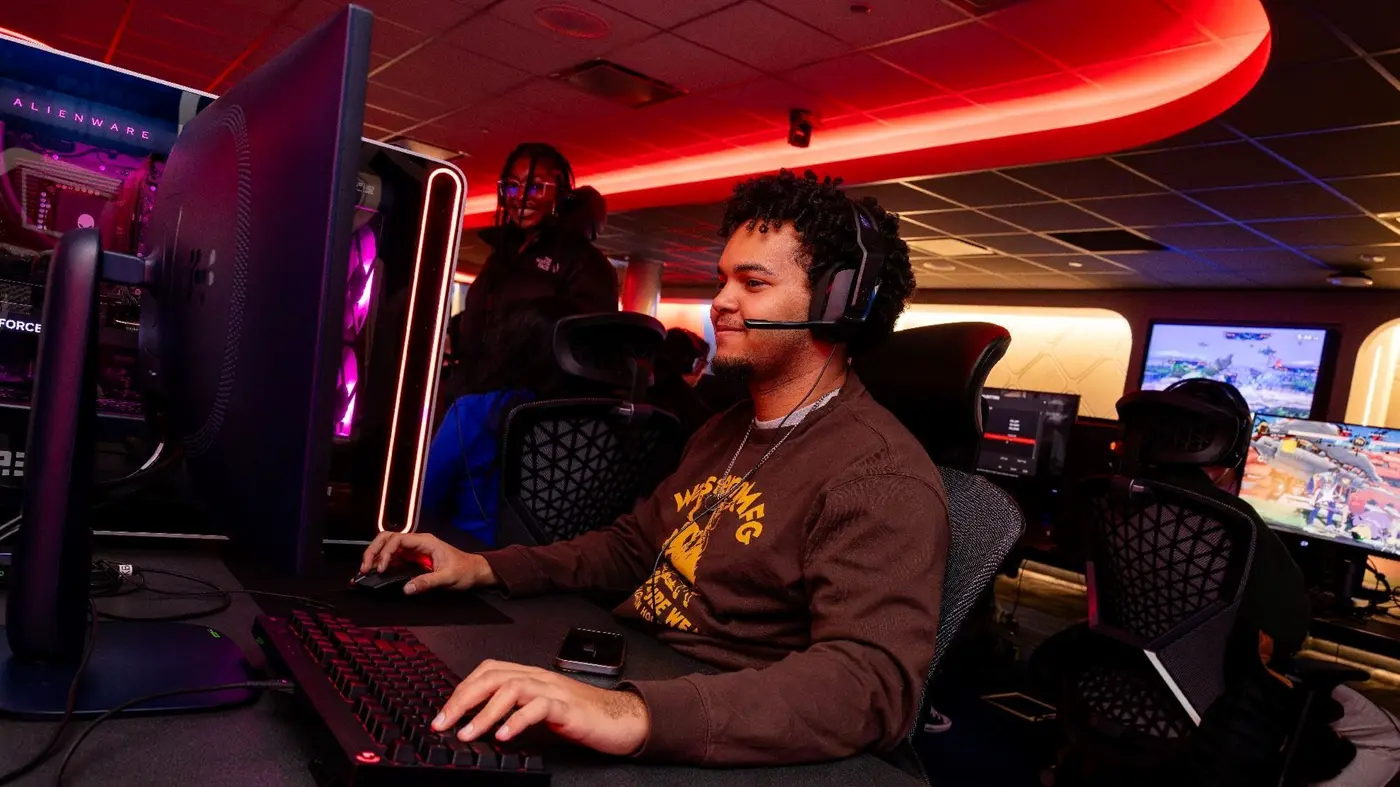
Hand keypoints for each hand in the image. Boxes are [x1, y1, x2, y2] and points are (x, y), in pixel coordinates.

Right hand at [358, 531, 496, 594]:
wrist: (475, 571)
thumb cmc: (465, 570)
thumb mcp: (448, 577)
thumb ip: (428, 582)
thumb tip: (407, 588)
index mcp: (426, 541)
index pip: (398, 539)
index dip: (386, 553)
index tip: (381, 568)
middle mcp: (417, 543)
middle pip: (387, 539)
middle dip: (373, 551)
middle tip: (364, 567)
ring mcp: (414, 550)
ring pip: (387, 547)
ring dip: (374, 556)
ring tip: (365, 570)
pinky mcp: (412, 559)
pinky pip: (392, 558)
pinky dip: (381, 564)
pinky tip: (374, 573)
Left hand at [431, 660, 648, 756]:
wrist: (623, 719)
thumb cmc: (582, 718)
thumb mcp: (539, 716)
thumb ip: (514, 717)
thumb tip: (479, 730)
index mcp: (532, 677)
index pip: (489, 671)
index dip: (462, 689)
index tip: (443, 714)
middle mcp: (540, 678)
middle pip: (494, 676)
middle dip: (463, 699)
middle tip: (443, 723)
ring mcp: (554, 690)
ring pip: (513, 688)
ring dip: (485, 712)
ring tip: (468, 734)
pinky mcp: (569, 707)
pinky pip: (540, 707)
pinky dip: (518, 720)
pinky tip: (505, 736)